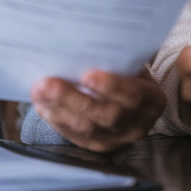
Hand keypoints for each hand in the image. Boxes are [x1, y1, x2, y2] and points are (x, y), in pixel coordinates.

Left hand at [29, 67, 165, 152]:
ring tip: (39, 91)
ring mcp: (116, 140)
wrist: (131, 99)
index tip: (87, 75)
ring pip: (86, 128)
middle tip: (47, 83)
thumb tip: (80, 44)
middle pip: (105, 115)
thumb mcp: (131, 65)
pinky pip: (74, 136)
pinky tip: (42, 105)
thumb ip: (115, 60)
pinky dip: (56, 119)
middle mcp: (137, 125)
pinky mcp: (97, 146)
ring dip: (58, 108)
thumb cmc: (127, 73)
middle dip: (72, 98)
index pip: (133, 95)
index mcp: (151, 100)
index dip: (111, 86)